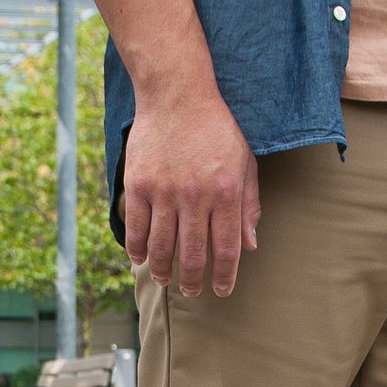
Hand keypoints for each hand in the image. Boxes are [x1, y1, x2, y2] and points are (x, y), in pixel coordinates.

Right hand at [121, 92, 259, 297]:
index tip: (221, 291)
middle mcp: (195, 197)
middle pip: (192, 254)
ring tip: (165, 279)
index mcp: (225, 193)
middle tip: (192, 291)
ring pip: (162, 246)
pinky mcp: (139, 185)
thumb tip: (250, 245)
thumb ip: (248, 205)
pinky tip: (141, 259)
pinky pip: (136, 227)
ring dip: (163, 269)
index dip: (224, 276)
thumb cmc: (216, 129)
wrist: (177, 95)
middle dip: (193, 280)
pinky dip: (137, 248)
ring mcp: (164, 192)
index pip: (226, 248)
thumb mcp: (245, 163)